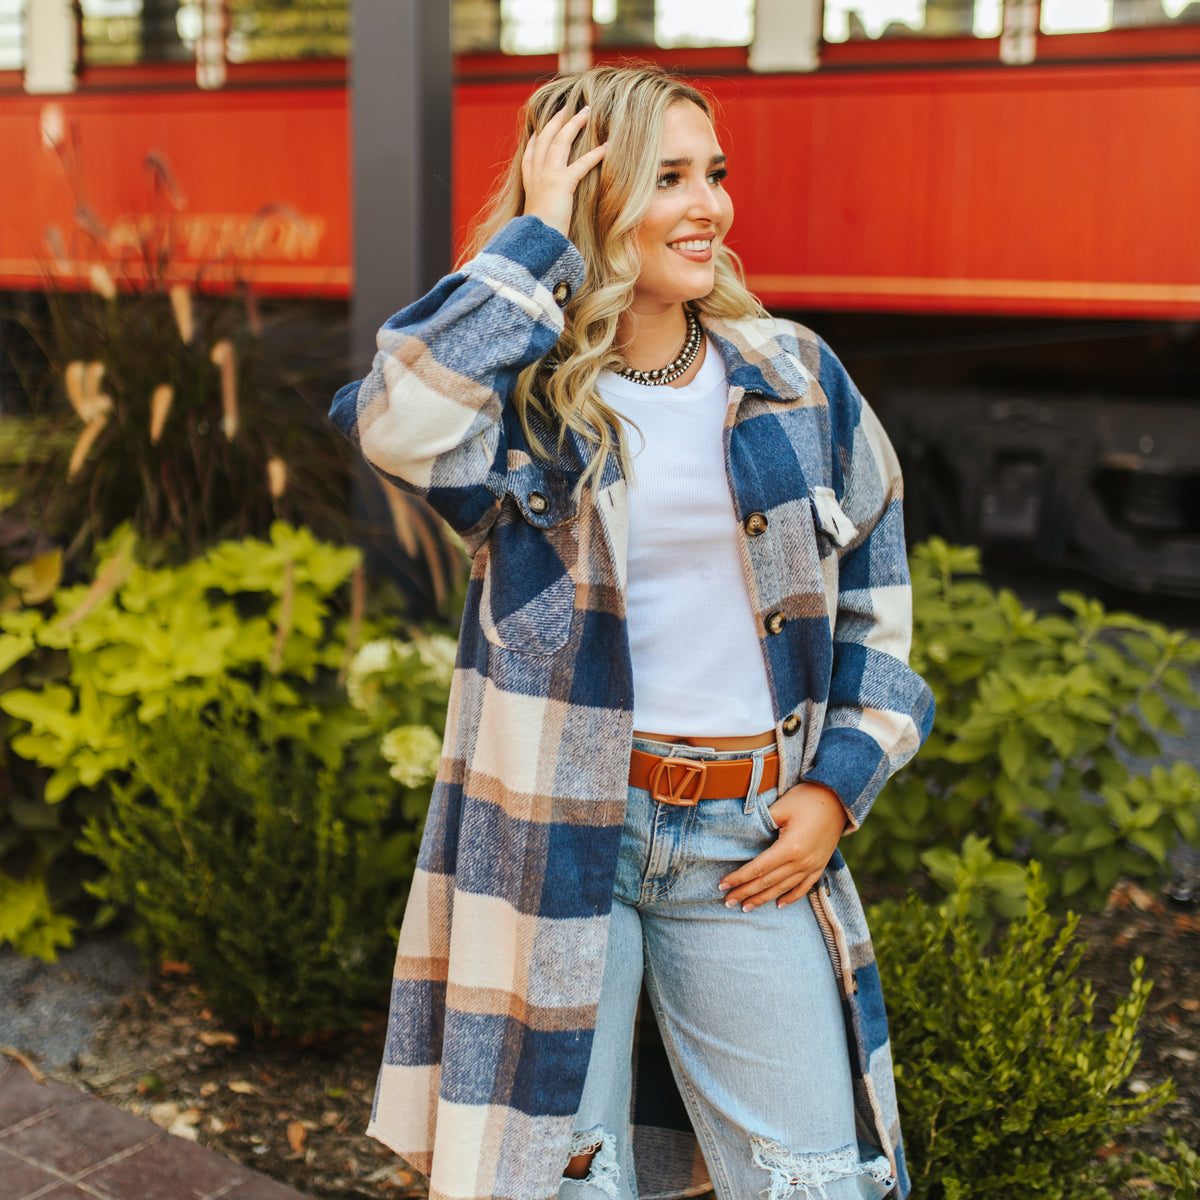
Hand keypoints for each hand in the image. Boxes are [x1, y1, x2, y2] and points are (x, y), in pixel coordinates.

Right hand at [521, 105, 607, 238]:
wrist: (536, 242)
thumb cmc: (540, 234)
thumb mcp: (540, 216)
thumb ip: (546, 207)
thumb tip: (553, 211)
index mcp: (530, 182)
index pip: (531, 153)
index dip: (537, 137)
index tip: (541, 127)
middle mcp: (537, 174)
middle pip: (546, 138)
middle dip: (557, 120)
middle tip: (569, 107)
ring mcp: (548, 176)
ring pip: (560, 141)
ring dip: (575, 124)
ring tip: (587, 111)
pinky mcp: (562, 183)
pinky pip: (581, 164)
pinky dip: (595, 154)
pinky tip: (607, 146)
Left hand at [718, 782, 847, 911]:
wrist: (840, 799)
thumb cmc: (807, 798)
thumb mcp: (781, 807)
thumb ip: (761, 822)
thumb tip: (743, 834)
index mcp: (790, 848)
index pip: (757, 868)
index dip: (739, 878)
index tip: (722, 886)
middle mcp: (801, 862)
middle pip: (768, 882)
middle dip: (746, 893)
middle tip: (728, 902)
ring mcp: (812, 866)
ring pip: (783, 889)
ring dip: (764, 899)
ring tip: (746, 907)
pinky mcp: (820, 865)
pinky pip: (804, 888)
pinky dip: (791, 897)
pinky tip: (779, 904)